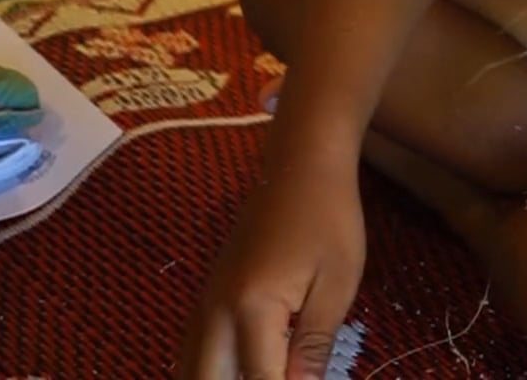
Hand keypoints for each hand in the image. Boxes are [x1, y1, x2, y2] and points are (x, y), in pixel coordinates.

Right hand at [178, 160, 365, 379]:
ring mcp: (204, 304)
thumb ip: (314, 346)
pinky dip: (208, 371)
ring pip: (189, 371)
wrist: (300, 167)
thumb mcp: (337, 285)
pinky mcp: (207, 297)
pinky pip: (192, 351)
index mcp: (252, 309)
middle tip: (282, 377)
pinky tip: (239, 371)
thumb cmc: (329, 220)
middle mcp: (214, 313)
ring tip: (265, 371)